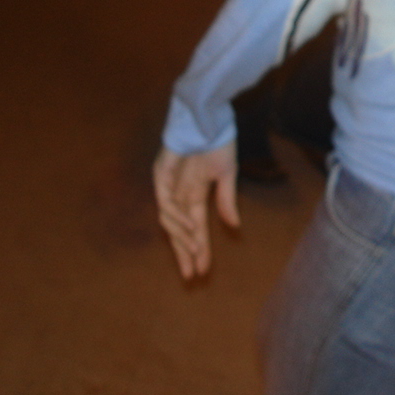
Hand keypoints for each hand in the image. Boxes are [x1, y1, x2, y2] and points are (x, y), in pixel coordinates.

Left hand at [153, 142, 239, 279]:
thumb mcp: (227, 174)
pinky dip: (176, 218)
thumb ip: (227, 200)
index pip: (196, 229)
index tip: (203, 271)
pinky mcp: (160, 176)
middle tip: (191, 275)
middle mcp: (179, 194)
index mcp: (196, 194)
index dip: (200, 250)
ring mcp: (168, 186)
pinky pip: (165, 204)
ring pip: (170, 222)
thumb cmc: (218, 142)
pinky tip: (189, 227)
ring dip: (182, 238)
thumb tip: (233, 226)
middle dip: (184, 254)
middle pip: (179, 232)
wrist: (208, 119)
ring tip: (195, 249)